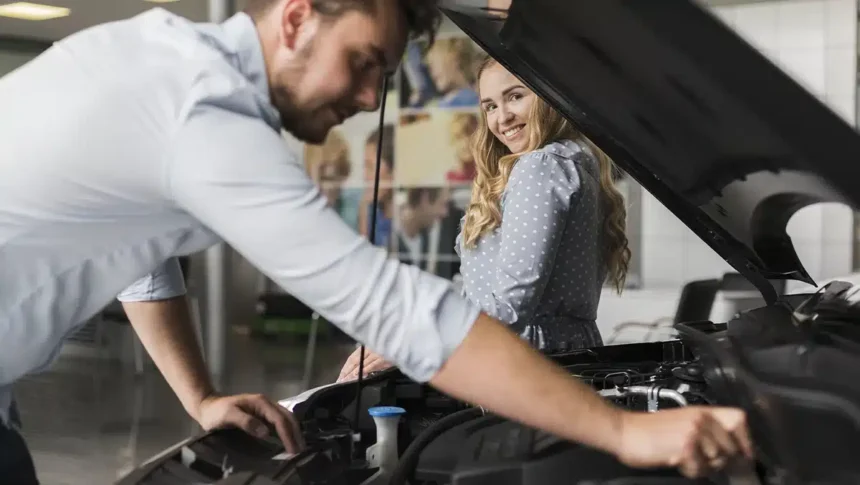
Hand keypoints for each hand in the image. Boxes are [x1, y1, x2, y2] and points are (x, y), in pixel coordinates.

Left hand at [195, 393, 304, 453]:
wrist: (207, 406)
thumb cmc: (216, 412)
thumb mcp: (229, 415)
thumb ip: (246, 422)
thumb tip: (266, 432)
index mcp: (261, 403)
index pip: (280, 419)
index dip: (288, 434)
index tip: (293, 450)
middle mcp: (267, 404)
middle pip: (288, 418)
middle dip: (296, 434)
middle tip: (301, 451)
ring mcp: (266, 409)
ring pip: (286, 419)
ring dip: (293, 432)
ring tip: (298, 448)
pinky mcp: (263, 415)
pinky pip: (279, 423)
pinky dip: (287, 432)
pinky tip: (288, 441)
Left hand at [337, 347, 393, 382]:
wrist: (404, 342)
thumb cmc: (392, 347)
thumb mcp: (380, 351)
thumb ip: (371, 360)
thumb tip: (362, 371)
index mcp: (367, 346)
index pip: (352, 357)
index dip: (346, 367)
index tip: (341, 375)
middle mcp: (369, 348)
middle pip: (354, 361)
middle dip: (346, 371)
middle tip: (340, 380)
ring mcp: (375, 352)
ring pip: (360, 363)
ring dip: (352, 373)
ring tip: (346, 380)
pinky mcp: (382, 357)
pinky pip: (371, 365)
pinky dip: (364, 370)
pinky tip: (358, 375)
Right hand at [616, 406, 753, 477]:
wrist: (624, 431)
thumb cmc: (648, 430)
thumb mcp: (682, 422)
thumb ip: (705, 430)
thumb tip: (729, 448)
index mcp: (701, 411)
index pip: (739, 419)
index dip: (745, 439)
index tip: (742, 454)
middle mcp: (701, 418)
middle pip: (731, 446)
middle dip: (720, 459)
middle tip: (701, 461)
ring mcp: (694, 432)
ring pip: (717, 459)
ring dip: (704, 466)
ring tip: (685, 460)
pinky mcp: (685, 446)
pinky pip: (701, 468)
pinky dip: (690, 470)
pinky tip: (676, 461)